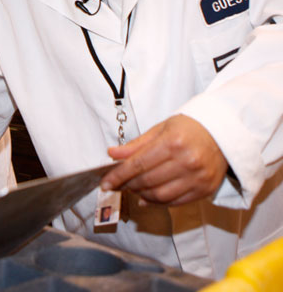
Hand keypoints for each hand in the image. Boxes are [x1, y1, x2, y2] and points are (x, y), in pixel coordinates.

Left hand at [100, 114, 227, 205]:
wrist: (222, 132)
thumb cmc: (188, 127)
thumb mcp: (160, 129)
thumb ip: (136, 145)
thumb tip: (112, 154)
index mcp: (173, 142)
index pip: (138, 164)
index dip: (119, 175)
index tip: (106, 182)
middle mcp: (187, 161)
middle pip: (148, 180)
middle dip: (128, 185)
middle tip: (117, 184)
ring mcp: (198, 178)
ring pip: (160, 195)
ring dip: (141, 195)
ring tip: (132, 189)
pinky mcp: (205, 190)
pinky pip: (175, 202)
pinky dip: (158, 202)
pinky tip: (147, 198)